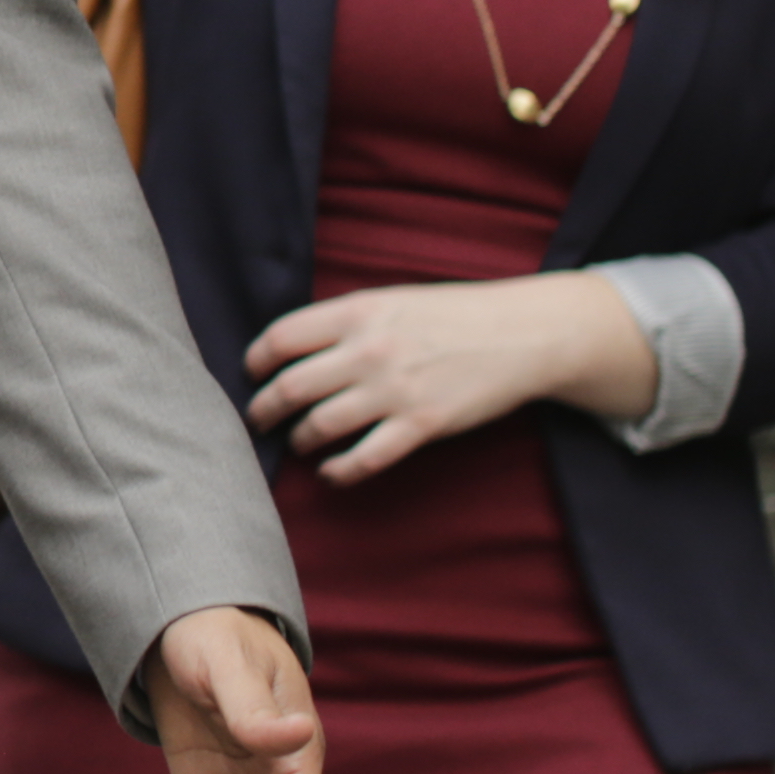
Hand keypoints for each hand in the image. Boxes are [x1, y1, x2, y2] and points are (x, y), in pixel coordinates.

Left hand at [240, 272, 648, 482]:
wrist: (521, 334)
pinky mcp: (421, 424)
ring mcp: (395, 390)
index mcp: (358, 311)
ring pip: (320, 426)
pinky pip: (365, 458)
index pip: (282, 338)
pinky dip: (339, 471)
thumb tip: (293, 350)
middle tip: (259, 420)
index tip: (253, 375)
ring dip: (299, 440)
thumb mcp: (392, 301)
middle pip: (291, 387)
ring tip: (298, 443)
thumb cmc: (452, 314)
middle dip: (264, 410)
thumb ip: (345, 323)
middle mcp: (369, 350)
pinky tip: (331, 473)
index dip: (256, 362)